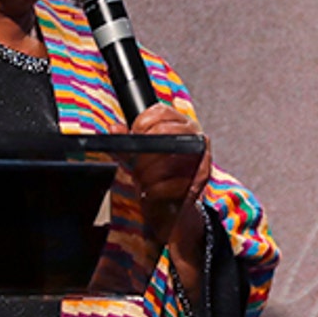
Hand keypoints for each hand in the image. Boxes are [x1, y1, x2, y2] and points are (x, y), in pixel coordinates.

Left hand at [124, 103, 211, 238]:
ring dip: (150, 170)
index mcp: (179, 123)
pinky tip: (151, 190)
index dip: (142, 123)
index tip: (133, 137)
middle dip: (145, 149)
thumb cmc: (156, 175)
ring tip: (141, 178)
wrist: (172, 205)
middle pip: (166, 131)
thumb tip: (115, 129)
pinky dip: (159, 188)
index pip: (160, 111)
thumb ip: (126, 141)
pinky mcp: (203, 175)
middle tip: (135, 162)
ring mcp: (201, 154)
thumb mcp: (137, 155)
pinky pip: (178, 180)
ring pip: (171, 155)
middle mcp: (193, 134)